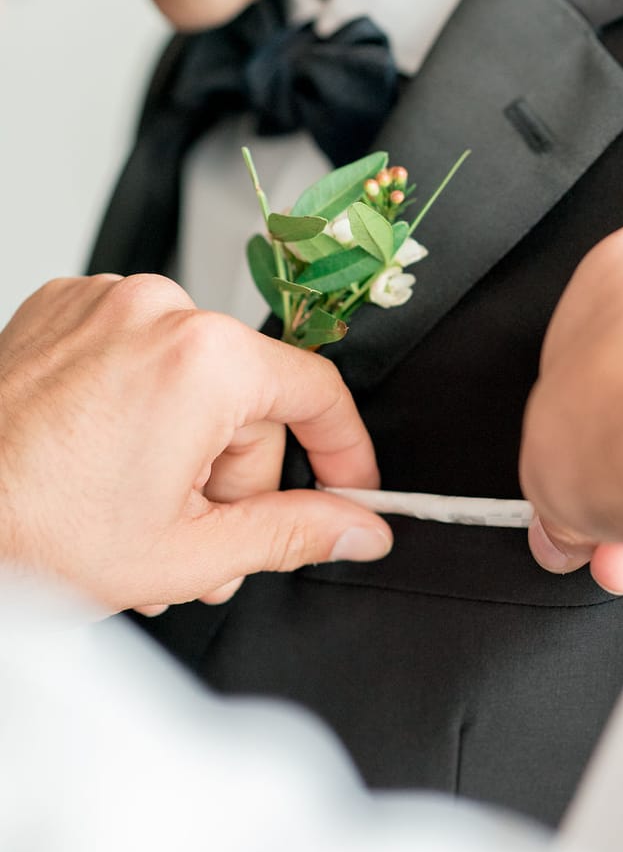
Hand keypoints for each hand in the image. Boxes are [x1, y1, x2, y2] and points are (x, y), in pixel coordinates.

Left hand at [0, 273, 391, 614]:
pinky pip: (137, 350)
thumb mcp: (190, 552)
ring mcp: (105, 299)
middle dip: (228, 476)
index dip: (344, 451)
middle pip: (246, 396)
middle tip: (188, 533)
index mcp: (204, 359)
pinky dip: (136, 404)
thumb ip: (295, 534)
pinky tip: (105, 458)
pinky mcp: (64, 305)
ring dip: (182, 446)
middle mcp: (158, 309)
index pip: (317, 392)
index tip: (347, 486)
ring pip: (193, 377)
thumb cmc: (35, 533)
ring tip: (134, 507)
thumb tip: (357, 528)